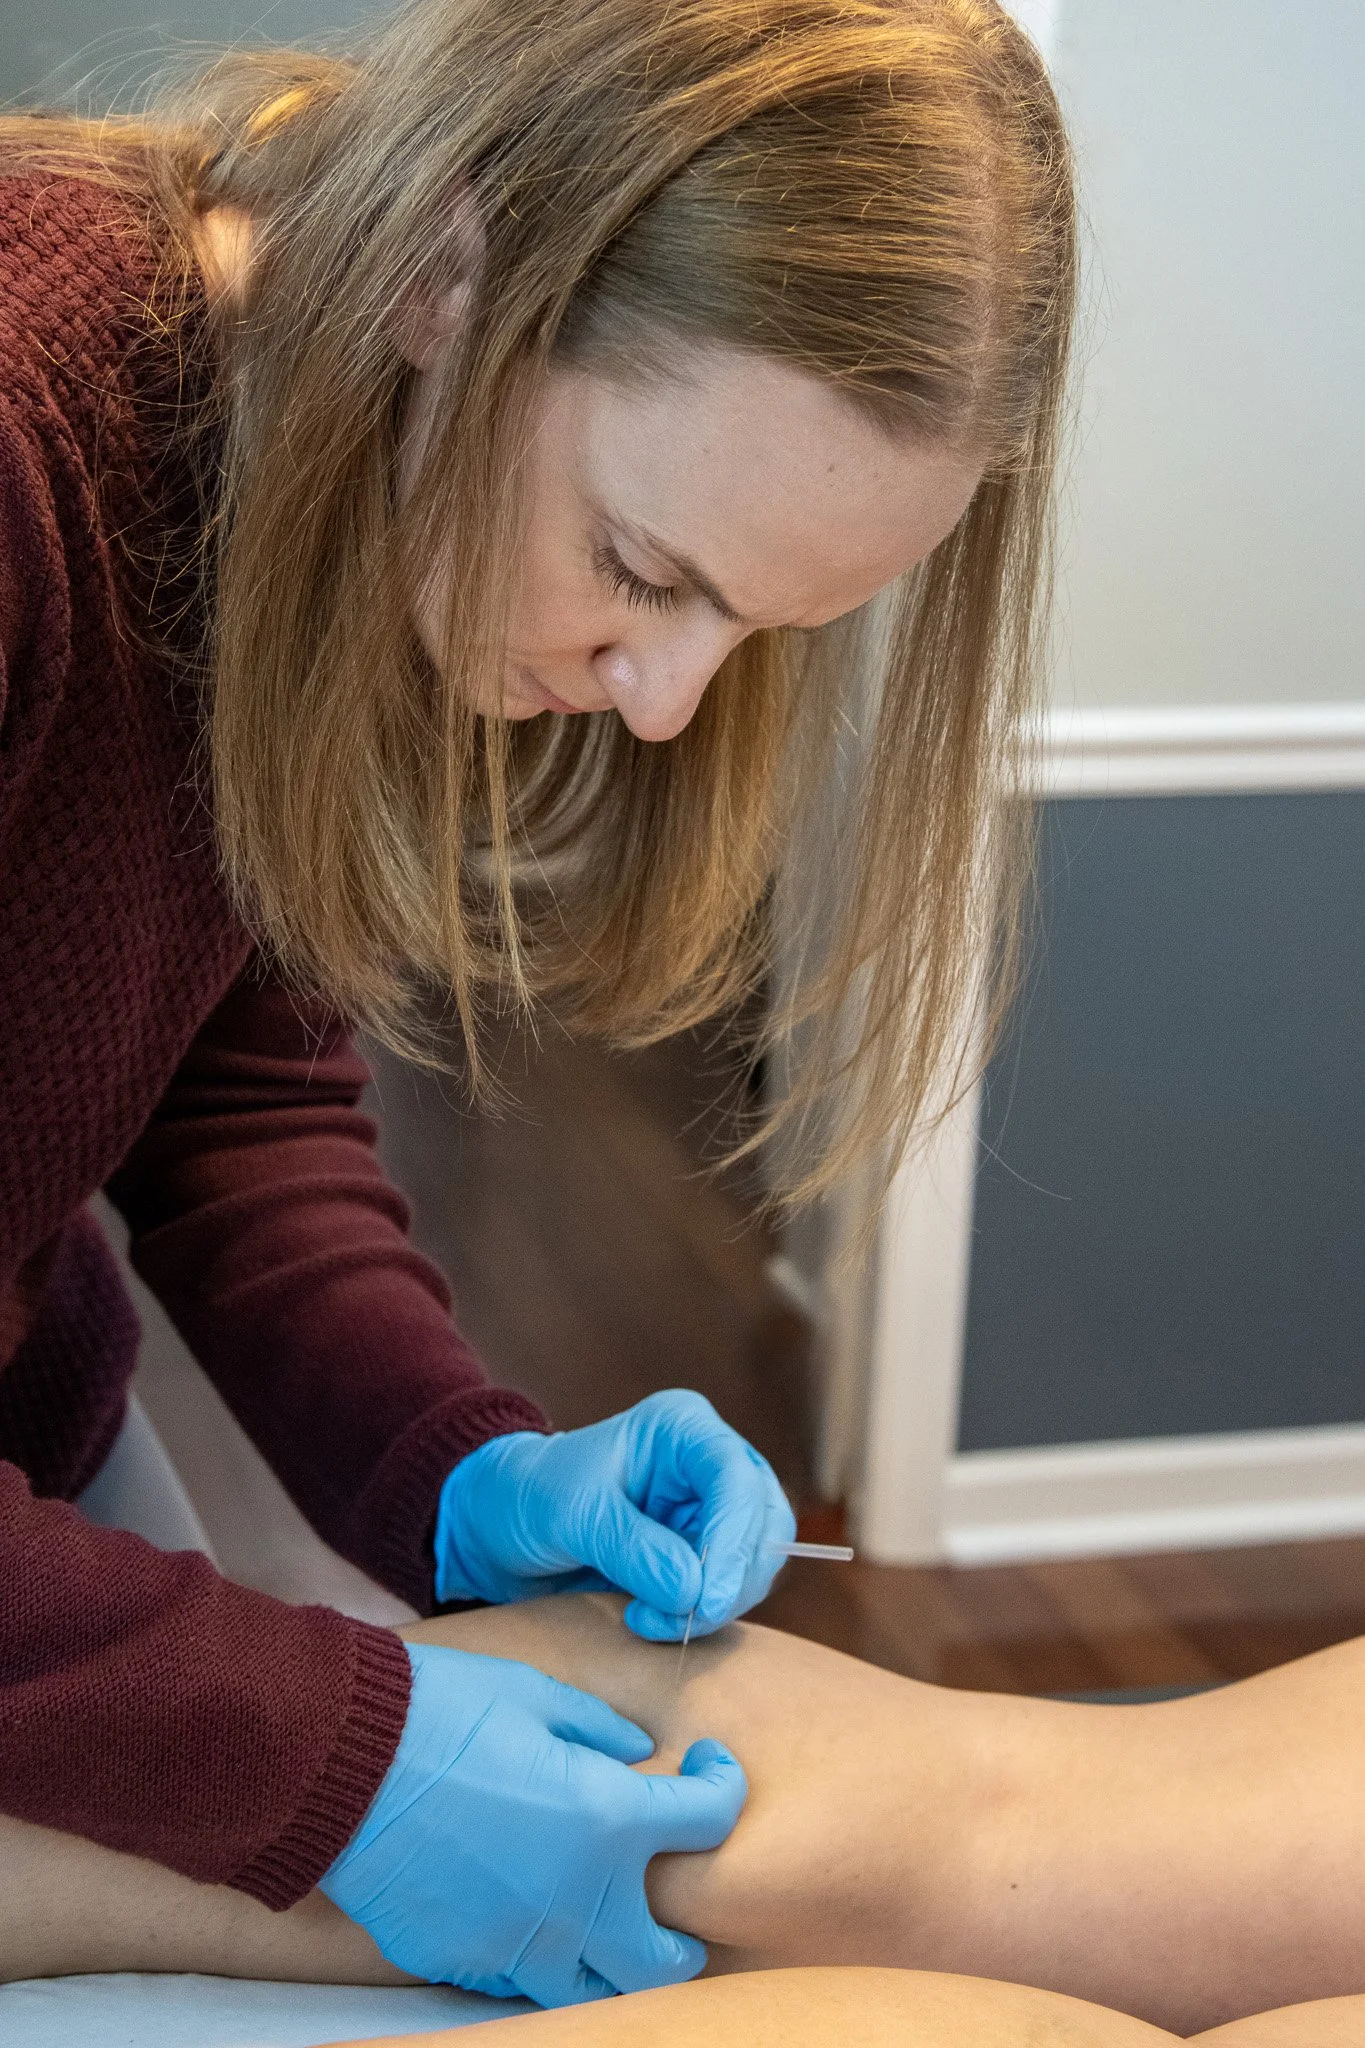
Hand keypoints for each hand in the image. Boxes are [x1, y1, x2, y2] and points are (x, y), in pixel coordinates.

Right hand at [320, 1641, 745, 2003]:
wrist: (339, 1761)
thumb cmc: (438, 1711)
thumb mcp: (536, 1694)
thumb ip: (600, 1731)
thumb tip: (638, 1754)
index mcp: (606, 1820)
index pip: (708, 1820)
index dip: (723, 1788)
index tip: (710, 1768)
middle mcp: (575, 1899)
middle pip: (664, 1959)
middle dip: (685, 1939)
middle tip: (677, 1908)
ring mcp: (516, 1941)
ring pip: (591, 1990)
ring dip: (610, 1965)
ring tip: (604, 1931)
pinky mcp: (461, 1958)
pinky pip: (517, 1978)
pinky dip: (536, 1957)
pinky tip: (527, 1917)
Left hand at [434, 1389, 796, 1639]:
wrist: (499, 1526)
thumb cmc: (530, 1497)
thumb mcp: (574, 1516)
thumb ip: (636, 1550)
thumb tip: (693, 1592)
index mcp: (682, 1430)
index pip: (737, 1481)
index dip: (732, 1543)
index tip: (704, 1601)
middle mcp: (707, 1465)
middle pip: (761, 1525)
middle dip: (728, 1580)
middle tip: (676, 1622)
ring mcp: (709, 1510)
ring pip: (754, 1563)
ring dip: (714, 1604)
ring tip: (649, 1621)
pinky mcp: (701, 1552)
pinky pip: (729, 1588)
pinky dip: (701, 1614)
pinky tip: (653, 1620)